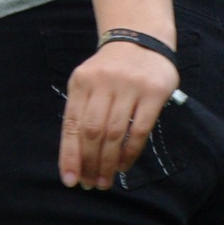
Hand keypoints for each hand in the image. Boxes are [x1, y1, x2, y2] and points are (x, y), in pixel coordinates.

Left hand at [58, 41, 179, 189]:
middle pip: (92, 131)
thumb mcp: (88, 84)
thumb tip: (74, 160)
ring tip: (105, 180)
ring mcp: (129, 85)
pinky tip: (123, 165)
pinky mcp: (153, 92)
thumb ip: (81, 115)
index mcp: (81, 81)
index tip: (70, 180)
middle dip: (89, 163)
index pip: (71, 124)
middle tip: (91, 184)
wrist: (140, 40)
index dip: (70, 155)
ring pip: (114, 133)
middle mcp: (103, 81)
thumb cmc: (109, 72)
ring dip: (108, 162)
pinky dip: (129, 153)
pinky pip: (139, 130)